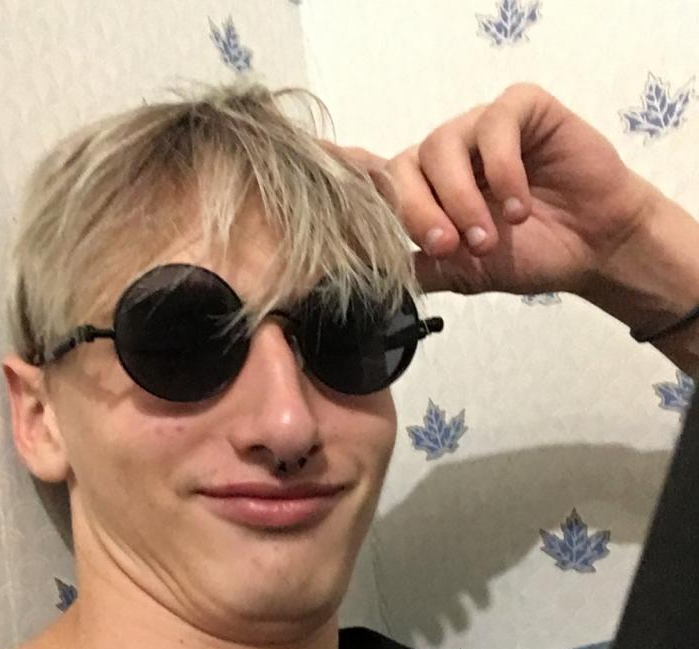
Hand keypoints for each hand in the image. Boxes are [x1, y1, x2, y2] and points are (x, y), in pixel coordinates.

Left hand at [337, 83, 661, 297]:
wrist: (592, 249)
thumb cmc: (528, 256)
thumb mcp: (463, 274)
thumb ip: (420, 269)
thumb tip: (372, 278)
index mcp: (424, 189)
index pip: (376, 177)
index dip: (347, 172)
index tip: (317, 168)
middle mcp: (444, 154)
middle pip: (403, 165)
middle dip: (420, 211)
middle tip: (450, 247)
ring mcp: (480, 127)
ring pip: (442, 145)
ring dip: (462, 197)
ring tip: (491, 236)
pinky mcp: (522, 108)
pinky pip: (495, 125)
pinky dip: (501, 169)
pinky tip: (518, 205)